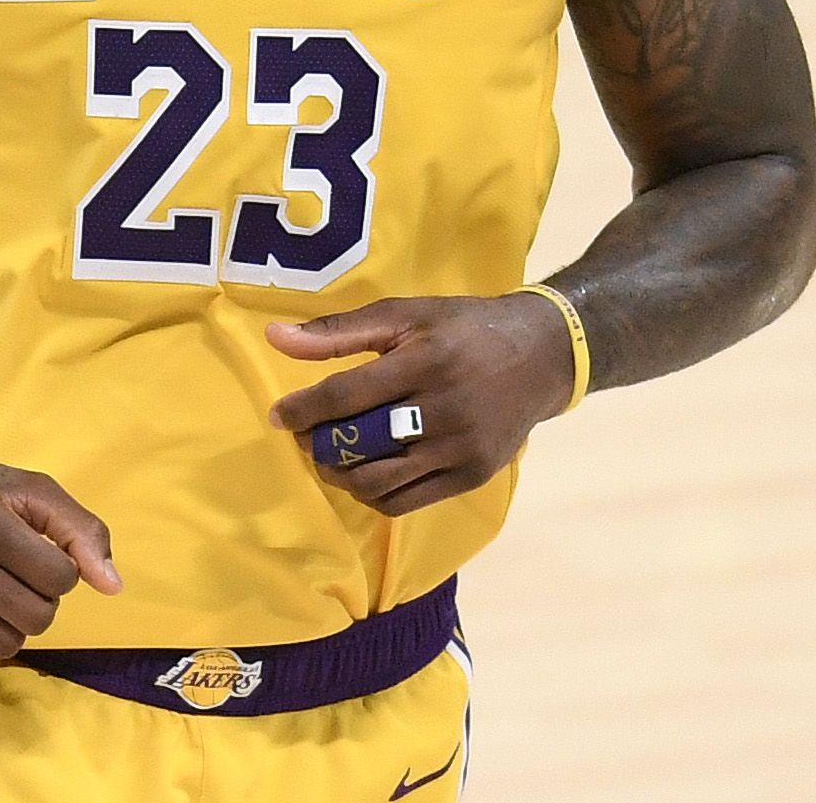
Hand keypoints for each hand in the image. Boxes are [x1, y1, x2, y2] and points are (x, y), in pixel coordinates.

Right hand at [0, 432, 120, 674]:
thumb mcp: (24, 486)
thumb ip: (78, 528)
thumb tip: (114, 586)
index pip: (58, 577)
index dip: (61, 571)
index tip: (40, 555)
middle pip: (35, 617)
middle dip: (41, 602)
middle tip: (20, 579)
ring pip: (5, 644)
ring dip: (14, 625)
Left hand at [266, 293, 576, 517]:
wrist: (540, 356)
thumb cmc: (463, 330)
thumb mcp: (405, 314)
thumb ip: (338, 330)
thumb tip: (274, 338)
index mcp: (425, 362)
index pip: (346, 396)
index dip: (303, 410)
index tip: (279, 415)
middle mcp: (443, 410)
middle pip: (358, 444)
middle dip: (319, 444)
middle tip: (306, 435)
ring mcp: (460, 450)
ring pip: (378, 481)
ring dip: (340, 474)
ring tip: (331, 456)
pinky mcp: (471, 477)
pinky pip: (405, 501)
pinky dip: (373, 493)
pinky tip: (364, 472)